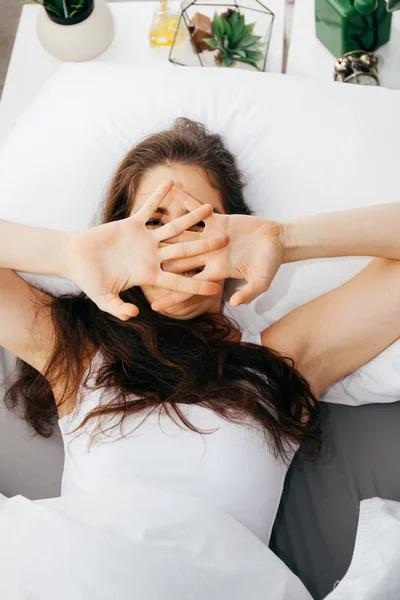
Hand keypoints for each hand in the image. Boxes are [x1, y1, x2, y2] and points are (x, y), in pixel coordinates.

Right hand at [67, 181, 228, 319]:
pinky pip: (149, 208)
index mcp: (148, 275)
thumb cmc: (89, 280)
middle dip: (205, 245)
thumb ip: (117, 309)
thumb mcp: (104, 299)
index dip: (197, 285)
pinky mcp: (132, 224)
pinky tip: (173, 183)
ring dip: (191, 217)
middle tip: (226, 240)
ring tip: (210, 208)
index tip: (217, 289)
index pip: (178, 282)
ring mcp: (145, 240)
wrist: (76, 259)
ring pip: (173, 227)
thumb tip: (134, 314)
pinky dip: (160, 196)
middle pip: (184, 250)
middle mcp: (152, 256)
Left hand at [152, 189, 283, 311]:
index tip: (155, 308)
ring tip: (143, 225)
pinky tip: (171, 191)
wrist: (277, 241)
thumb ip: (249, 293)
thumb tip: (235, 304)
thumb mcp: (261, 281)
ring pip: (182, 233)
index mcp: (215, 271)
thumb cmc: (270, 264)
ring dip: (165, 229)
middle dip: (158, 264)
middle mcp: (208, 255)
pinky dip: (185, 200)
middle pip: (178, 260)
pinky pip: (197, 209)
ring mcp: (210, 237)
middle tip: (137, 267)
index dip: (173, 296)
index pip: (189, 286)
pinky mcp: (217, 220)